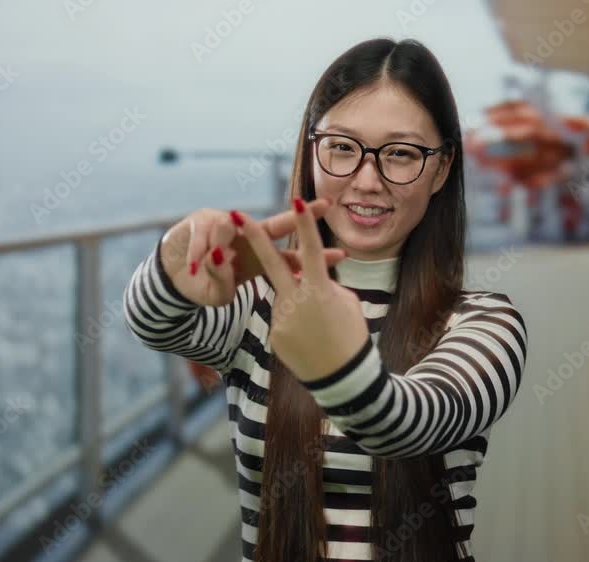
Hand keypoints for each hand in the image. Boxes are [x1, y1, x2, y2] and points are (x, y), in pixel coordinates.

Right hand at [159, 203, 347, 306]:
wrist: (170, 275)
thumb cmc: (202, 285)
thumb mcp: (219, 292)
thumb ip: (226, 281)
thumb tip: (226, 260)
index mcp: (258, 258)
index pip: (291, 258)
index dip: (314, 258)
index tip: (342, 256)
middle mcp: (247, 237)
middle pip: (276, 225)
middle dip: (300, 216)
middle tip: (324, 206)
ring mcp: (225, 224)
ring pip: (228, 232)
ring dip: (218, 252)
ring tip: (209, 263)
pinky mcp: (199, 220)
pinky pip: (201, 238)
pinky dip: (195, 256)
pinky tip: (191, 268)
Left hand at [234, 198, 370, 382]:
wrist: (343, 379)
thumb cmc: (353, 337)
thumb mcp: (347, 304)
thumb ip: (325, 286)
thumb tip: (311, 279)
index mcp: (320, 289)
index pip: (311, 249)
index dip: (304, 223)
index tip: (296, 200)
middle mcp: (296, 300)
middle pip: (271, 261)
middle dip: (253, 236)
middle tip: (235, 215)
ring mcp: (281, 317)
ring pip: (285, 298)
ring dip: (300, 307)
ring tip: (319, 332)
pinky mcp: (274, 334)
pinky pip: (283, 319)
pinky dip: (296, 327)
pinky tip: (310, 343)